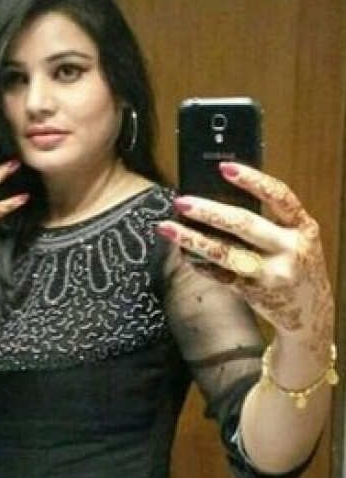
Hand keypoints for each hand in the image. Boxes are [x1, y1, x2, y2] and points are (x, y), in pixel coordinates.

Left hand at [157, 162, 333, 356]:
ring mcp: (272, 274)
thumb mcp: (294, 237)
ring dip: (192, 239)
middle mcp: (290, 250)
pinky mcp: (254, 293)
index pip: (279, 196)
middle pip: (245, 225)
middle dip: (208, 211)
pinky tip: (182, 251)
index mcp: (303, 227)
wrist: (311, 310)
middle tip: (181, 202)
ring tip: (167, 227)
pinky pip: (219, 274)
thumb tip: (218, 197)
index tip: (224, 167)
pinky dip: (198, 262)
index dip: (252, 180)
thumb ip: (270, 220)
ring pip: (225, 253)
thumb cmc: (298, 264)